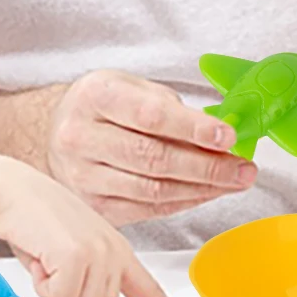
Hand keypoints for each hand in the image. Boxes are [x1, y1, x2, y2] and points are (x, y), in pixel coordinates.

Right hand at [0, 159, 205, 296]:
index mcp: (119, 253)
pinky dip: (42, 286)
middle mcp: (115, 253)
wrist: (11, 189)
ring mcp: (99, 253)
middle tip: (53, 269)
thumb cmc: (35, 223)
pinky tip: (40, 257)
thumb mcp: (69, 264)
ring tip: (47, 259)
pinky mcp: (77, 255)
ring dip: (54, 294)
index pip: (151, 293)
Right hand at [47, 69, 255, 225]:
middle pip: (154, 158)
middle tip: (243, 168)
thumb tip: (218, 133)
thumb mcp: (130, 86)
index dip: (193, 128)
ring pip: (153, 190)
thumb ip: (170, 107)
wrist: (53, 132)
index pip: (150, 116)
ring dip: (202, 188)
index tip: (227, 136)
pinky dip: (183, 202)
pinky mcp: (91, 207)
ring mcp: (82, 177)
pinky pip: (147, 210)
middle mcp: (81, 137)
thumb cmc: (101, 107)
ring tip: (234, 181)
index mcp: (95, 96)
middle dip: (207, 166)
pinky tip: (206, 193)